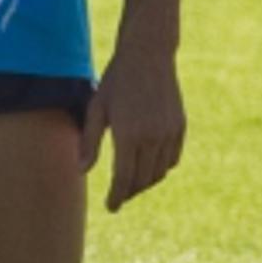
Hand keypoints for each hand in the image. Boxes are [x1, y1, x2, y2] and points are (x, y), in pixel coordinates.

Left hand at [80, 41, 185, 212]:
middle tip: (118, 197)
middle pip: (142, 180)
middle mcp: (152, 137)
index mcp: (129, 135)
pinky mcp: (180, 126)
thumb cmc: (115, 81)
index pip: (123, 178)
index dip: (117, 196)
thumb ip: (89, 142)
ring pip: (159, 173)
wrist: (148, 55)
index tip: (111, 207)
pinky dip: (161, 169)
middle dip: (129, 192)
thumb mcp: (96, 109)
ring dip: (145, 183)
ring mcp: (169, 132)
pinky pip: (172, 159)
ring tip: (131, 184)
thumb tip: (81, 170)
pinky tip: (149, 167)